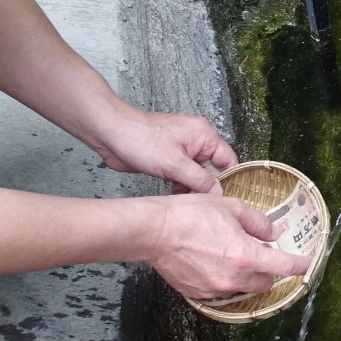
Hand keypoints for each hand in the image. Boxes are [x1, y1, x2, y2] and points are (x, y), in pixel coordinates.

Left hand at [92, 107, 237, 192]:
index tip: (228, 199)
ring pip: (196, 174)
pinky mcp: (168, 158)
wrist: (111, 133)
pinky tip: (175, 197)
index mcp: (204, 135)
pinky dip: (180, 186)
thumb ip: (199, 180)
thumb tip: (218, 193)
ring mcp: (181, 149)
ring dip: (192, 188)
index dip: (230, 179)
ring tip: (187, 203)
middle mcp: (196, 141)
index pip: (228, 159)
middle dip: (208, 187)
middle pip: (212, 168)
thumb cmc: (140, 138)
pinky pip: (182, 175)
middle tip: (205, 206)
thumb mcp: (175, 164)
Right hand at [143, 191, 313, 299]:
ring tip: (232, 252)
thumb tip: (270, 232)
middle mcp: (233, 278)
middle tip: (262, 251)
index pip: (285, 267)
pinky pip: (221, 290)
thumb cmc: (190, 216)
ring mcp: (215, 289)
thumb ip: (258, 222)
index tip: (307, 263)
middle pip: (265, 283)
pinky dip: (224, 278)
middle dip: (269, 270)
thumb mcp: (232, 207)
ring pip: (242, 287)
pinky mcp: (198, 293)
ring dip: (245, 274)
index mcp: (246, 256)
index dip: (300, 265)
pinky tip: (214, 260)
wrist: (155, 231)